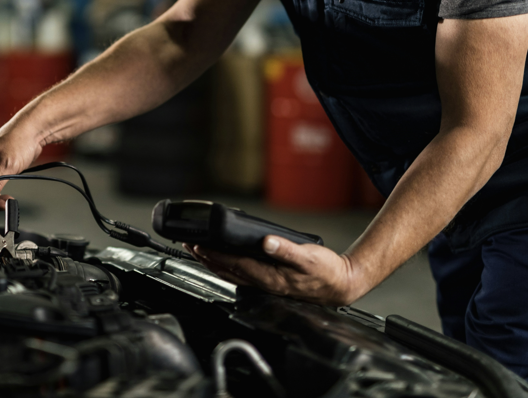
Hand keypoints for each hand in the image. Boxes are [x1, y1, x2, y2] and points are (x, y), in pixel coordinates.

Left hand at [187, 237, 364, 305]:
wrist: (339, 285)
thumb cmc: (326, 272)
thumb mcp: (309, 257)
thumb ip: (286, 250)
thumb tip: (266, 242)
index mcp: (270, 277)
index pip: (234, 264)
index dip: (215, 254)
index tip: (199, 244)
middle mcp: (263, 284)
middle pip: (226, 271)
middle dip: (205, 258)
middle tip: (188, 244)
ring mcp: (264, 284)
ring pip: (230, 273)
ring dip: (212, 262)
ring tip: (197, 250)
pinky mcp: (267, 281)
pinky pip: (240, 274)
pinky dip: (225, 265)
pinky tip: (221, 259)